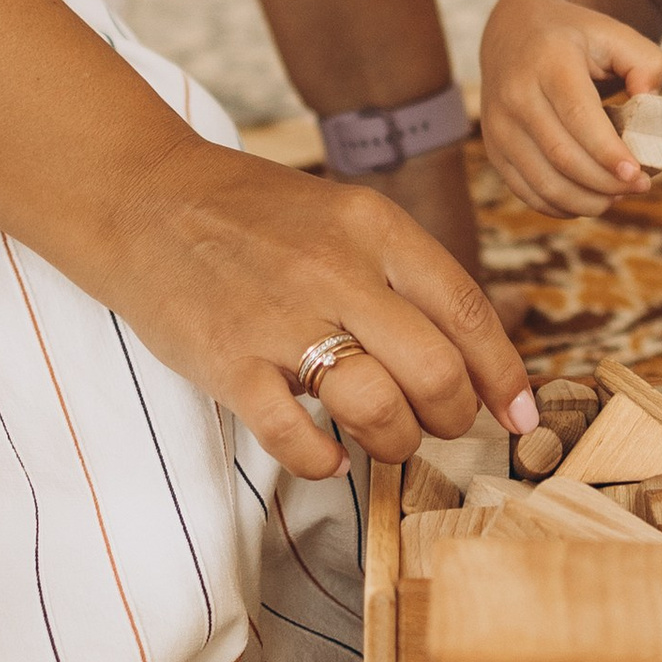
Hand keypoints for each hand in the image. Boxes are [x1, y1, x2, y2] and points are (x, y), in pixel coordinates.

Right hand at [82, 140, 537, 481]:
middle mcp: (334, 268)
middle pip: (435, 369)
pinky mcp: (227, 362)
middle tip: (440, 426)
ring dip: (394, 441)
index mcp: (372, 225)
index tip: (518, 413)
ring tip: (382, 439)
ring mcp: (278, 318)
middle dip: (452, 416)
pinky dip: (322, 461)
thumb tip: (468, 354)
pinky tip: (324, 454)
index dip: (502, 373)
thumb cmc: (252, 218)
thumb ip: (399, 274)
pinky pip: (296, 438)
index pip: (465, 309)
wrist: (143, 199)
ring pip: (378, 407)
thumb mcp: (340, 216)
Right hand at [480, 0, 661, 217]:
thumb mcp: (616, 34)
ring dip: (587, 200)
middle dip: (606, 182)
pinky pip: (527, 192)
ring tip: (617, 195)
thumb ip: (647, 64)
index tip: (638, 174)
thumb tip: (652, 105)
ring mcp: (500, 125)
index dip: (608, 152)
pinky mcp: (495, 149)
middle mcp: (516, 94)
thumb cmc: (576, 38)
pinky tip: (589, 199)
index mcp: (549, 61)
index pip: (578, 116)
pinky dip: (562, 206)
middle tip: (640, 186)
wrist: (513, 32)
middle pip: (562, 155)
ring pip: (544, 182)